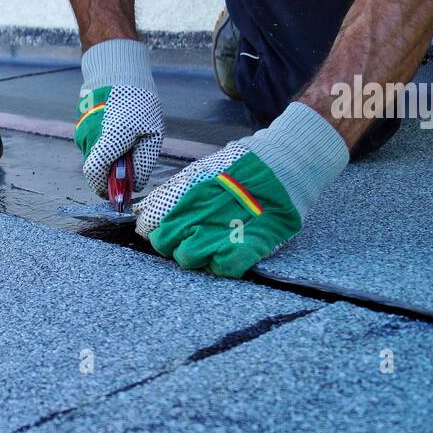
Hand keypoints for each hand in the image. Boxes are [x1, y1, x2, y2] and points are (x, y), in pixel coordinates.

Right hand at [74, 85, 163, 197]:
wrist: (118, 74)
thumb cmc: (140, 104)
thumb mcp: (153, 134)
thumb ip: (144, 163)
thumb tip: (136, 185)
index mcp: (108, 139)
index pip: (95, 175)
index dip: (104, 189)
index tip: (117, 194)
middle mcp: (90, 137)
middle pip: (94, 169)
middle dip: (109, 173)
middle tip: (128, 163)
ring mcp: (82, 131)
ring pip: (93, 158)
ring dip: (107, 158)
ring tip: (124, 140)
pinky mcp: (80, 127)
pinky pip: (91, 146)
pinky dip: (102, 146)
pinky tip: (114, 131)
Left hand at [135, 103, 347, 277]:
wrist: (286, 164)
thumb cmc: (244, 168)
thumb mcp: (203, 172)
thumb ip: (174, 192)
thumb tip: (146, 212)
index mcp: (187, 196)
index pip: (152, 227)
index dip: (157, 231)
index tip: (166, 231)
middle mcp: (199, 215)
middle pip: (165, 246)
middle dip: (173, 245)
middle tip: (189, 240)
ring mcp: (221, 232)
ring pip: (188, 259)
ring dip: (195, 256)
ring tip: (210, 247)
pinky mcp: (247, 246)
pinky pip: (222, 268)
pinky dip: (222, 264)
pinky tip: (227, 254)